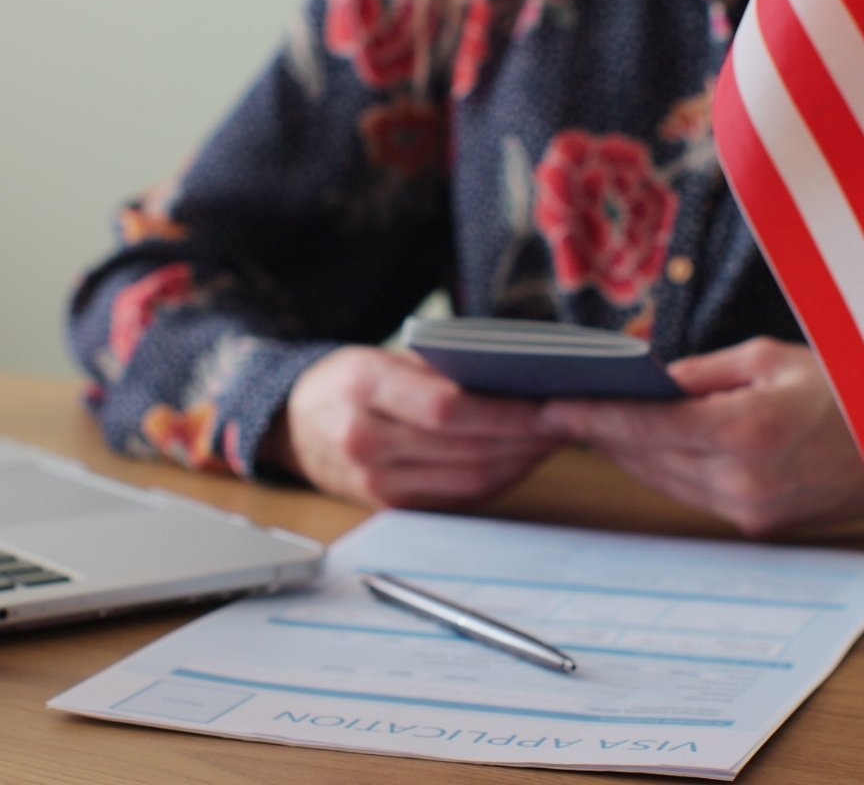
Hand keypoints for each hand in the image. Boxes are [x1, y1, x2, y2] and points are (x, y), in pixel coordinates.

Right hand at [262, 346, 558, 509]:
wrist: (294, 428)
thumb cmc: (348, 381)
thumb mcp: (381, 356)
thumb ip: (440, 367)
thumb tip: (516, 377)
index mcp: (362, 389)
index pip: (446, 408)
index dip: (503, 411)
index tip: (548, 403)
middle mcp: (365, 441)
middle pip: (465, 449)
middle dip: (525, 438)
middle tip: (569, 420)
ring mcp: (376, 483)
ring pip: (469, 479)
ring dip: (521, 461)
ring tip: (554, 438)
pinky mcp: (392, 508)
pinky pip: (459, 497)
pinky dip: (499, 478)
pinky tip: (523, 458)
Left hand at [538, 337, 863, 535]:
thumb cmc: (849, 390)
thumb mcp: (772, 359)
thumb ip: (703, 374)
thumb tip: (651, 384)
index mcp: (747, 430)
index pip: (647, 427)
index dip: (592, 417)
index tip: (551, 407)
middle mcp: (744, 480)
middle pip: (646, 458)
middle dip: (600, 434)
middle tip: (560, 408)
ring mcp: (751, 510)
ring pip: (662, 482)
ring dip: (626, 455)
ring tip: (592, 425)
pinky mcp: (758, 525)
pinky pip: (691, 495)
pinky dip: (663, 470)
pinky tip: (643, 447)